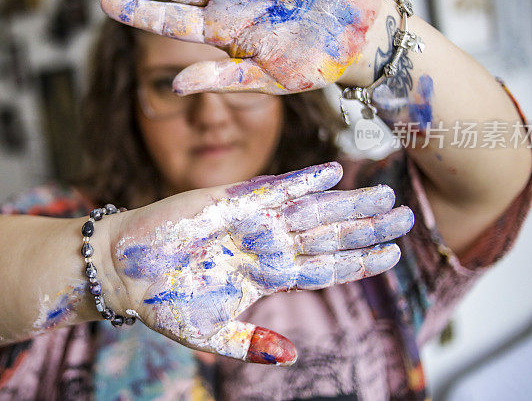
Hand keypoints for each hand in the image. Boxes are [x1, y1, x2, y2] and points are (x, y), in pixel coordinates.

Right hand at [99, 162, 412, 364]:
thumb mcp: (211, 333)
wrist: (126, 271)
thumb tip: (293, 358)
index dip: (360, 261)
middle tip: (405, 215)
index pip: (325, 268)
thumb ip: (251, 342)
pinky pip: (273, 189)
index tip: (393, 253)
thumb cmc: (165, 303)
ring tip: (384, 194)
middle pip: (328, 235)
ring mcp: (252, 222)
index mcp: (267, 277)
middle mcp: (267, 246)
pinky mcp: (230, 201)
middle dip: (367, 226)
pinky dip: (303, 181)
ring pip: (311, 211)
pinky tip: (332, 173)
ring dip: (347, 202)